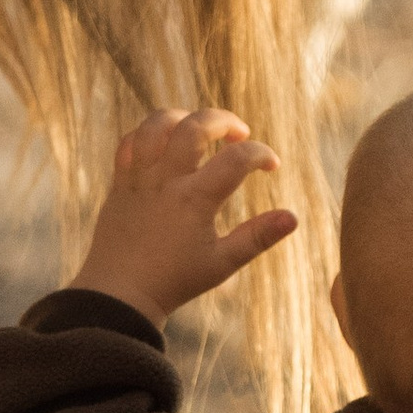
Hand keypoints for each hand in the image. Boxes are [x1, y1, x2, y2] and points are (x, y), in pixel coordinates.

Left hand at [71, 108, 298, 325]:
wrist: (120, 294)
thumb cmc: (175, 281)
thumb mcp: (222, 263)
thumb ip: (258, 237)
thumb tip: (292, 217)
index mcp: (194, 200)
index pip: (237, 159)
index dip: (261, 154)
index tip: (271, 166)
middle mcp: (165, 182)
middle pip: (195, 126)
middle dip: (225, 120)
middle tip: (240, 134)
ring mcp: (139, 179)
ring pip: (156, 125)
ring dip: (183, 118)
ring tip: (200, 129)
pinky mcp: (120, 183)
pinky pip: (130, 142)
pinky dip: (149, 135)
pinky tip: (167, 144)